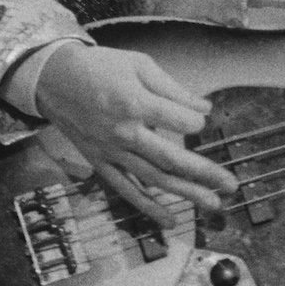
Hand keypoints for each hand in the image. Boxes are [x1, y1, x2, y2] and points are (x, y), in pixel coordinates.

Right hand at [35, 42, 239, 220]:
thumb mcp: (139, 65)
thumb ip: (174, 89)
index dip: (197, 120)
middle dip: (205, 173)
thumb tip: (206, 108)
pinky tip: (169, 220)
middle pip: (172, 159)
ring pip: (154, 178)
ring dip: (185, 194)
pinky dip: (147, 207)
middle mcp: (124, 133)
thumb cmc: (99, 67)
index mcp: (135, 103)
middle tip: (231, 185)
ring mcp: (111, 152)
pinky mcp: (101, 163)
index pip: (182, 121)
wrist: (53, 78)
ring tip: (214, 204)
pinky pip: (126, 189)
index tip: (199, 118)